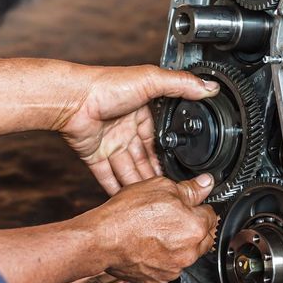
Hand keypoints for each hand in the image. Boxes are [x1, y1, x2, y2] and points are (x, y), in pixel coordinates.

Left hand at [61, 65, 218, 194]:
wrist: (73, 99)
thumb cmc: (108, 85)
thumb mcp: (151, 80)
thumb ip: (182, 84)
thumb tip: (210, 86)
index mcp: (143, 113)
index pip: (161, 140)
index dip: (170, 157)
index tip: (182, 172)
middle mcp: (127, 129)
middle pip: (146, 159)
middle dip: (156, 176)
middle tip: (170, 194)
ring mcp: (111, 144)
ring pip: (130, 171)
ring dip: (140, 186)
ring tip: (154, 202)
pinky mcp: (94, 156)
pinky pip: (108, 177)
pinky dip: (116, 190)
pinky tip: (127, 202)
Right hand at [92, 174, 217, 282]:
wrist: (101, 239)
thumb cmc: (127, 214)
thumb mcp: (161, 187)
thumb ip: (189, 188)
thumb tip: (205, 184)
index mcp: (195, 227)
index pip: (212, 215)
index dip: (199, 207)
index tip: (189, 205)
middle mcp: (189, 252)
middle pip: (203, 237)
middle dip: (193, 227)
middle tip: (171, 217)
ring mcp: (174, 268)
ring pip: (187, 254)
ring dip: (179, 244)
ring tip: (156, 231)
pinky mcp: (159, 279)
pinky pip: (169, 266)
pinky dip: (164, 258)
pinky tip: (149, 245)